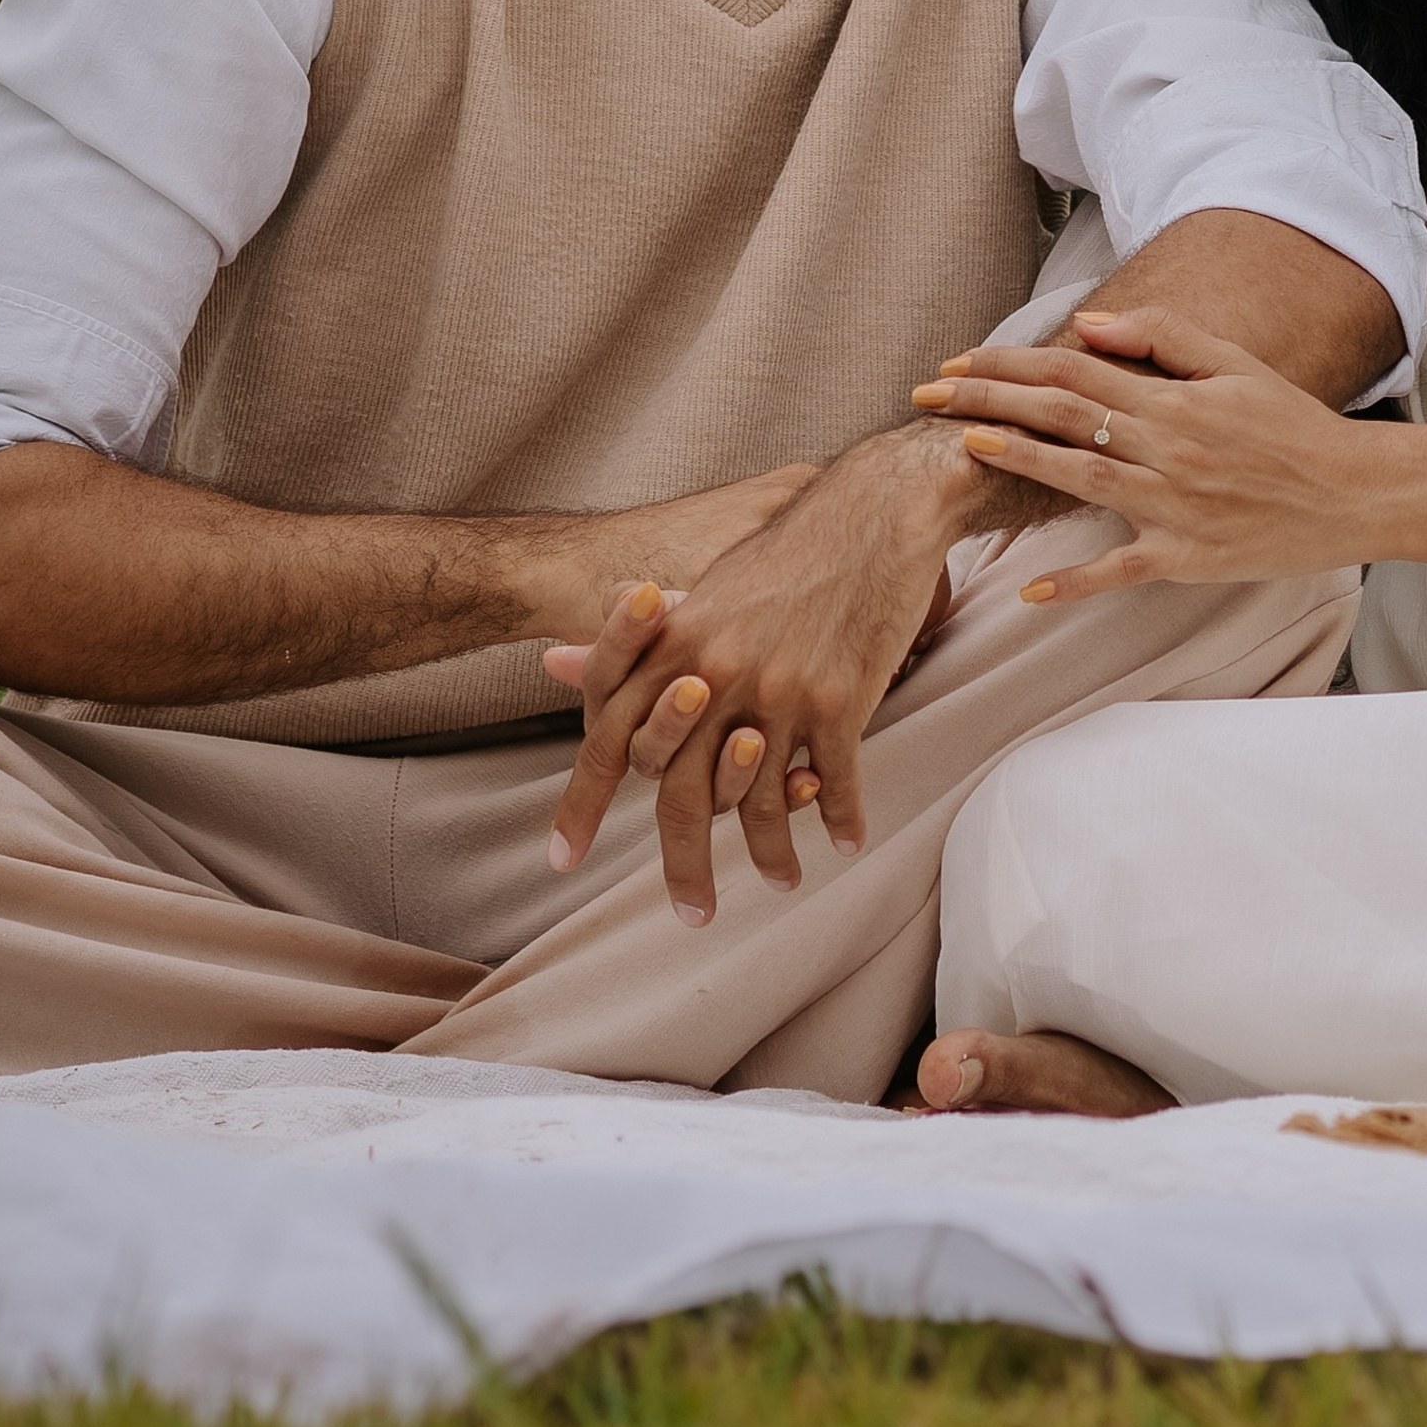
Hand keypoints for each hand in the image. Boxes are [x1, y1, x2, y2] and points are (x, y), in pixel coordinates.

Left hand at [540, 429, 972, 916]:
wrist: (874, 512)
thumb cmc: (787, 552)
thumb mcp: (702, 590)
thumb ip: (632, 643)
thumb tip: (552, 662)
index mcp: (675, 647)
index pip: (611, 740)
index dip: (581, 803)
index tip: (561, 859)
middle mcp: (718, 674)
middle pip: (685, 796)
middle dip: (684, 867)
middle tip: (694, 915)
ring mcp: (780, 690)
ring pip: (764, 804)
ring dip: (772, 853)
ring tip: (780, 880)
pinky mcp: (841, 698)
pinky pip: (832, 784)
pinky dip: (839, 820)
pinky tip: (846, 841)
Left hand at [912, 306, 1370, 601]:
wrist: (1352, 491)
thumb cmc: (1292, 424)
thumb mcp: (1233, 363)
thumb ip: (1160, 338)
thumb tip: (1087, 324)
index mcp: (1171, 399)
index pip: (1071, 370)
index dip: (1007, 363)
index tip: (957, 362)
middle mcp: (1164, 448)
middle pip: (1061, 416)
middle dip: (987, 401)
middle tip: (927, 396)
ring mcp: (1172, 506)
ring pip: (1080, 479)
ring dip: (1018, 462)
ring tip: (963, 448)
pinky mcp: (1185, 558)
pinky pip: (1121, 570)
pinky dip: (1074, 582)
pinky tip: (1028, 590)